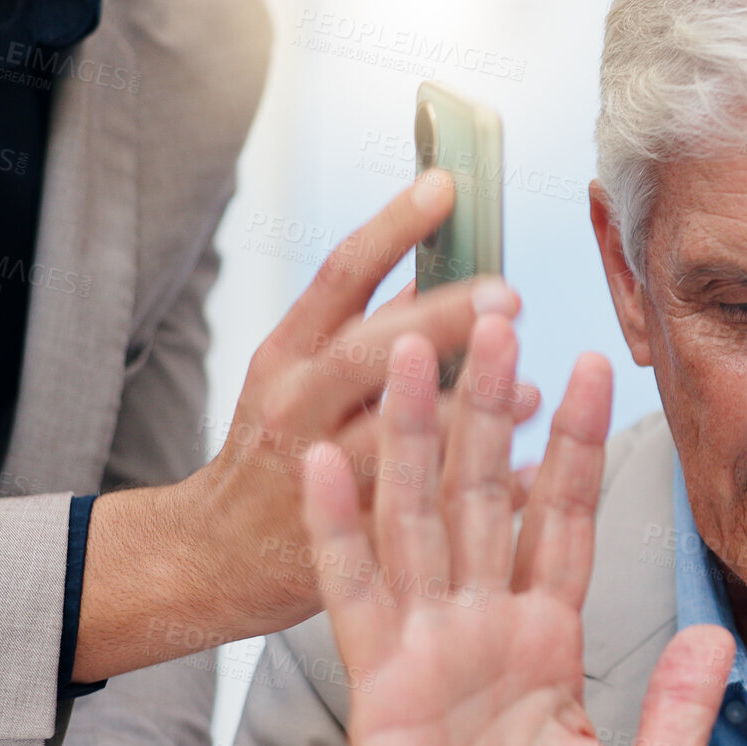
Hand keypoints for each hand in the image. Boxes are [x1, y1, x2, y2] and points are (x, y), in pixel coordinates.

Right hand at [74, 172, 540, 681]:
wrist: (212, 556)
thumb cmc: (274, 450)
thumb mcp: (298, 377)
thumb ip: (366, 327)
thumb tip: (435, 267)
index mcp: (288, 353)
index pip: (338, 276)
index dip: (391, 228)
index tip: (445, 187)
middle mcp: (296, 405)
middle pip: (366, 353)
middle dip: (439, 322)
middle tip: (508, 299)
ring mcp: (316, 473)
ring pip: (394, 439)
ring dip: (466, 414)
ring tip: (531, 393)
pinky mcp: (344, 537)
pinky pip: (425, 512)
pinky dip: (481, 495)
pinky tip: (534, 476)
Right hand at [300, 325, 733, 745]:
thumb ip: (678, 706)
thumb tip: (713, 638)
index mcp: (548, 645)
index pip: (565, 520)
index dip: (578, 446)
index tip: (600, 369)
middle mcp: (486, 632)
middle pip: (491, 494)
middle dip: (499, 407)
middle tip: (501, 317)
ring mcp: (430, 650)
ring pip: (424, 517)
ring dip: (421, 435)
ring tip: (421, 349)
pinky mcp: (380, 683)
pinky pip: (356, 591)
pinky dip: (339, 524)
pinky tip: (330, 456)